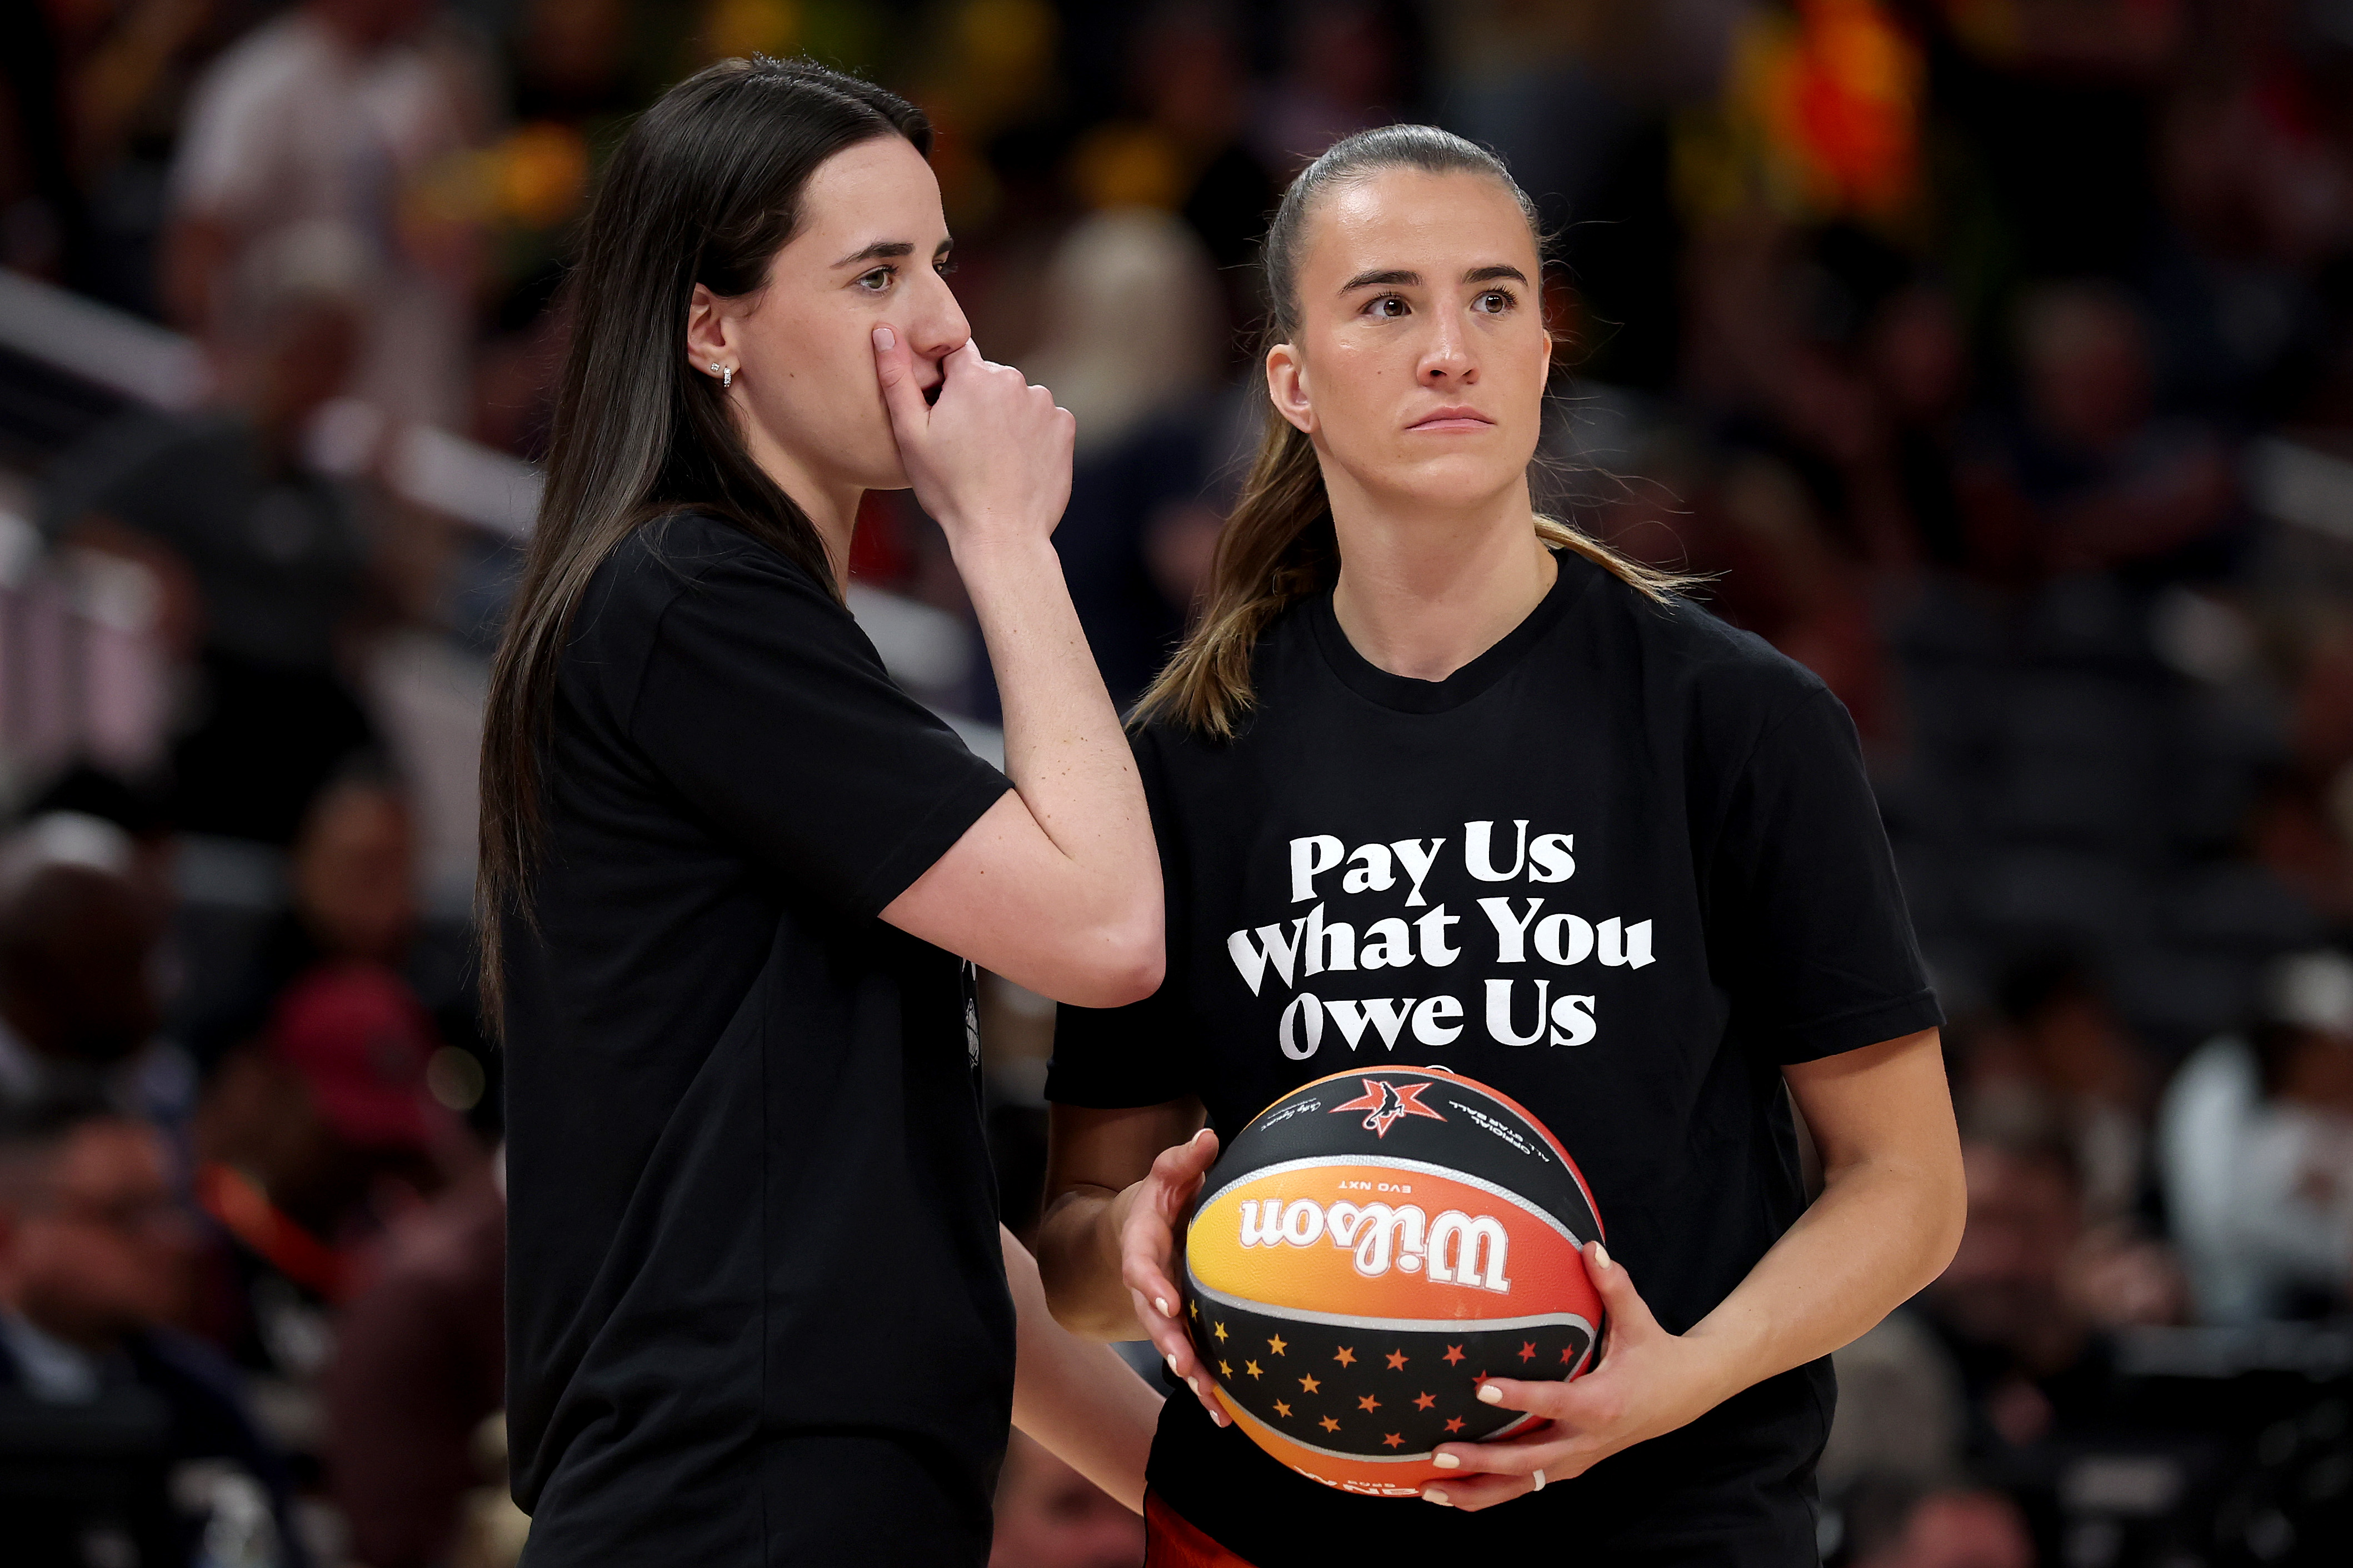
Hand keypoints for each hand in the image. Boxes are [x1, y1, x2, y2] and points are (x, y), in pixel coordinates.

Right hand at [873, 328, 1072, 551]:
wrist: (1001, 535)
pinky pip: (1042, 420)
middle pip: (988, 378)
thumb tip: (884, 331)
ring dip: (1005, 417)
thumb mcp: (910, 435)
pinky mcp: (1064, 427)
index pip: (956, 355)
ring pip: (1016, 399)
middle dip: (976, 400)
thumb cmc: (950, 490)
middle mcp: (1013, 380)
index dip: (946, 381)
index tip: (943, 411)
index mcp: (974, 376)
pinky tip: (1016, 463)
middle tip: (963, 444)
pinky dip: (1031, 434)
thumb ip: (896, 377)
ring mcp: (1043, 404)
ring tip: (991, 457)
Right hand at [1113, 1128, 1225, 1424]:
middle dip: (1170, 1344)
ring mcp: (1164, 1312)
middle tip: (1186, 1366)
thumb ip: (1183, 1159)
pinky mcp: (1182, 1327)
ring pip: (1172, 1348)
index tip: (1169, 1302)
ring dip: (1190, 1376)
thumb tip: (1208, 1136)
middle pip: (1154, 1320)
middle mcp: (1149, 1286)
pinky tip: (1226, 1416)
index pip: (1139, 1268)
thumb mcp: (1166, 1174)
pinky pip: (1191, 1359)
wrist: (1140, 1230)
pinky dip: (1205, 1388)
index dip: (1152, 1286)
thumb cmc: (1159, 1200)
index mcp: (1141, 1248)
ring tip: (1212, 1403)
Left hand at [1419, 1242, 1730, 1510]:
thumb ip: (1614, 1286)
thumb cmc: (1656, 1355)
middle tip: (1439, 1452)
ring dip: (1477, 1491)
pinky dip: (1490, 1494)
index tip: (1483, 1388)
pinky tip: (1452, 1496)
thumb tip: (1591, 1247)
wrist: (1685, 1396)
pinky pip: (1527, 1487)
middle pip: (1530, 1460)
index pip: (1556, 1403)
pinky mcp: (1570, 1468)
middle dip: (1483, 1460)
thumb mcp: (1638, 1322)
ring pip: (1524, 1485)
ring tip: (1430, 1490)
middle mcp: (1587, 1440)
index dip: (1520, 1398)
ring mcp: (1577, 1460)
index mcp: (1603, 1403)